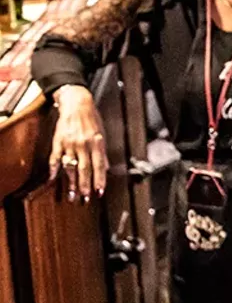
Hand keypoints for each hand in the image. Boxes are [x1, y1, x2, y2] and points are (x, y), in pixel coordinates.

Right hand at [48, 86, 107, 200]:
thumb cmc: (92, 119)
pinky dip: (54, 169)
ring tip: (71, 194)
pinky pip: (55, 158)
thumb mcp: (102, 133)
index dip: (100, 179)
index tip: (99, 192)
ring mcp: (70, 143)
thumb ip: (103, 152)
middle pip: (85, 169)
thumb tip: (107, 167)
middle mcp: (84, 144)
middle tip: (84, 199)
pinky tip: (53, 179)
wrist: (77, 103)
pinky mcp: (58, 141)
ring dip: (71, 181)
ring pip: (70, 166)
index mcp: (97, 142)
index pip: (99, 165)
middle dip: (85, 185)